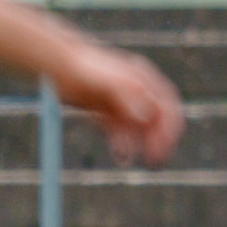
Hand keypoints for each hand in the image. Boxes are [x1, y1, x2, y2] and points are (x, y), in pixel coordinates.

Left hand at [59, 45, 184, 165]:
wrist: (55, 64)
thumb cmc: (82, 68)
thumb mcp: (106, 81)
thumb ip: (128, 95)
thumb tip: (147, 116)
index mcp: (143, 79)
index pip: (168, 106)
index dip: (170, 127)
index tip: (166, 147)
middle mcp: (136, 92)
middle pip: (157, 120)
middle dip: (159, 141)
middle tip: (155, 162)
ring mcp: (121, 103)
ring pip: (138, 130)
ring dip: (139, 146)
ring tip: (128, 160)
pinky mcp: (106, 112)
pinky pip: (120, 133)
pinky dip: (122, 145)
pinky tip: (120, 156)